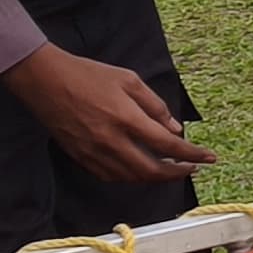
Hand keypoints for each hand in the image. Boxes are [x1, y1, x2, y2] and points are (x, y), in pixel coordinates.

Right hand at [3, 46, 214, 183]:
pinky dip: (130, 176)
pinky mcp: (80, 158)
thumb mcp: (129, 80)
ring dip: (154, 177)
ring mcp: (93, 153)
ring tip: (170, 169)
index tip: (209, 158)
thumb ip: (155, 106)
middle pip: (151, 170)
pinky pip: (111, 176)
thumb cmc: (89, 74)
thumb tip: (176, 130)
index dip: (192, 155)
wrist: (44, 81)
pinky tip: (140, 169)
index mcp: (126, 118)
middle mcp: (110, 141)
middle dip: (176, 172)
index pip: (167, 145)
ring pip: (131, 177)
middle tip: (191, 168)